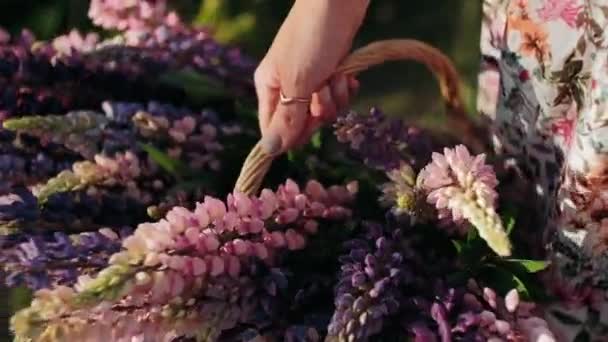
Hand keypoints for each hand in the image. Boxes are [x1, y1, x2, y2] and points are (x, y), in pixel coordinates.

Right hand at [254, 0, 368, 153]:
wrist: (339, 0)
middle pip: (302, 123)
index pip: (273, 129)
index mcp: (269, 87)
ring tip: (336, 74)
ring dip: (335, 96)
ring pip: (324, 110)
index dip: (293, 134)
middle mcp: (286, 86)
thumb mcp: (298, 83)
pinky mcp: (330, 72)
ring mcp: (310, 79)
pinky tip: (348, 74)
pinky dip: (345, 87)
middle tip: (322, 89)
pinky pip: (338, 95)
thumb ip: (286, 119)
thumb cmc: (313, 39)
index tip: (309, 124)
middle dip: (319, 111)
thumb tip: (269, 151)